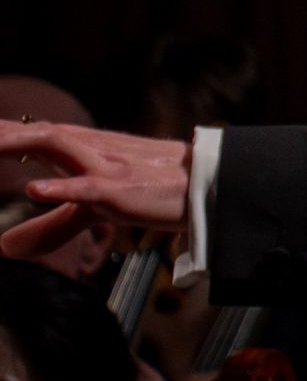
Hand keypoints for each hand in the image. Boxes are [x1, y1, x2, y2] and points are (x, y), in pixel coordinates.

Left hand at [0, 125, 189, 258]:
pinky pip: (88, 186)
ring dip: (19, 143)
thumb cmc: (155, 191)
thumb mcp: (93, 211)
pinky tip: (35, 188)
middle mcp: (93, 150)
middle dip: (3, 133)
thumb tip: (3, 247)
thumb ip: (50, 226)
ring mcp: (108, 167)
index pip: (34, 135)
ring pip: (58, 145)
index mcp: (85, 150)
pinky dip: (62, 186)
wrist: (212, 185)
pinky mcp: (123, 190)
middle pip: (39, 132)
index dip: (4, 134)